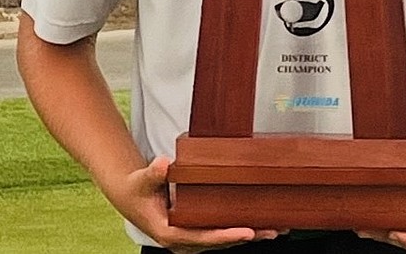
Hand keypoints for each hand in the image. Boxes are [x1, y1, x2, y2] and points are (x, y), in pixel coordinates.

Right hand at [106, 156, 280, 253]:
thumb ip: (153, 173)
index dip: (225, 236)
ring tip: (274, 229)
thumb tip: (162, 163)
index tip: (246, 232)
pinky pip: (219, 233)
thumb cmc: (138, 189)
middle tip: (271, 230)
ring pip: (222, 240)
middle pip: (218, 242)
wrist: (132, 196)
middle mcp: (182, 240)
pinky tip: (258, 225)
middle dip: (246, 237)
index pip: (202, 237)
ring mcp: (190, 238)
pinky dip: (238, 230)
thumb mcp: (142, 180)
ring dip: (247, 235)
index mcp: (170, 232)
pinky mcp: (196, 232)